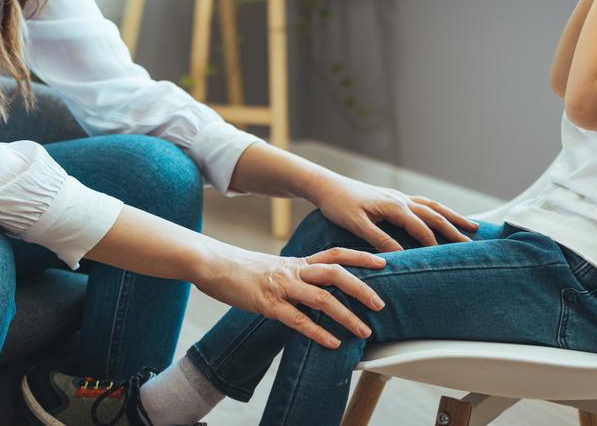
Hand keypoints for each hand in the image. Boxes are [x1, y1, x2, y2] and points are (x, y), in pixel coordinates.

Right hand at [195, 243, 386, 348]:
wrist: (213, 263)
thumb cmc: (243, 268)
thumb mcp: (275, 266)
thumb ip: (296, 275)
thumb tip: (315, 287)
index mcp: (297, 262)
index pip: (336, 254)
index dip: (361, 256)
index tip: (384, 261)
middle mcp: (294, 271)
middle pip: (336, 273)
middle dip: (362, 287)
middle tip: (380, 303)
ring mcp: (281, 287)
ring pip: (322, 298)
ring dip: (346, 315)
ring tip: (364, 331)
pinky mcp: (267, 304)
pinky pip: (298, 320)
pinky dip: (318, 332)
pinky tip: (332, 343)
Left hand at [309, 173, 480, 251]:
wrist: (327, 186)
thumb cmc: (339, 205)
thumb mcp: (356, 224)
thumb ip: (379, 238)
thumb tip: (400, 255)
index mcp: (394, 206)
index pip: (422, 228)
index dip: (435, 244)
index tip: (449, 260)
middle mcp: (401, 199)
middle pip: (435, 214)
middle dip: (455, 228)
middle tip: (475, 242)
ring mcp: (399, 197)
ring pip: (433, 206)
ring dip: (452, 216)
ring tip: (471, 226)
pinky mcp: (394, 198)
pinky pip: (423, 204)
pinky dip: (438, 210)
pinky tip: (442, 216)